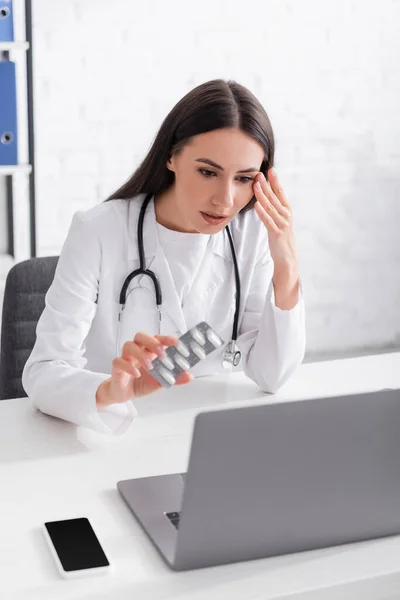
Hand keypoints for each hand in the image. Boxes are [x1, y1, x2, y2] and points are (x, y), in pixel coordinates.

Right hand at [96, 332, 192, 407]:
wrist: (125, 394)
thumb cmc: (141, 382)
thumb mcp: (160, 381)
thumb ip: (174, 377)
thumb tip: (189, 376)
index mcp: (149, 351)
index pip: (157, 339)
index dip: (166, 338)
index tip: (176, 342)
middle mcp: (137, 351)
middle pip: (140, 336)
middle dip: (152, 342)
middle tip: (161, 353)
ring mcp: (126, 358)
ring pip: (128, 346)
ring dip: (140, 354)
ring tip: (149, 366)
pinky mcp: (117, 367)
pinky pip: (119, 361)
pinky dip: (128, 366)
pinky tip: (136, 374)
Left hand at [253, 168, 299, 307]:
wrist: (288, 260)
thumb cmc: (282, 241)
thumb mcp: (279, 223)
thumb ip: (274, 211)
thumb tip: (266, 199)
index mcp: (287, 212)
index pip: (281, 194)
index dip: (276, 181)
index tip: (271, 170)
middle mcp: (286, 216)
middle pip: (276, 197)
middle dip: (268, 185)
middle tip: (261, 172)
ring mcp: (282, 225)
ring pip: (271, 207)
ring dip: (263, 195)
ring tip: (257, 184)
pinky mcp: (276, 234)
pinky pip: (268, 221)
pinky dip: (262, 213)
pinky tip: (257, 205)